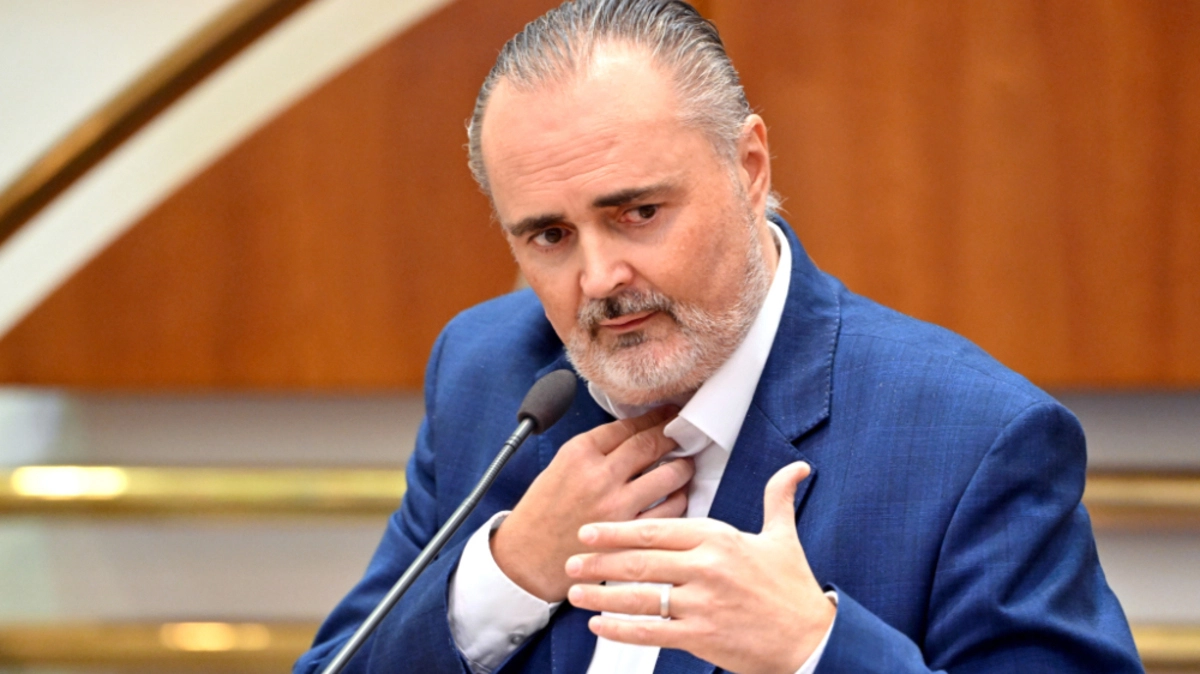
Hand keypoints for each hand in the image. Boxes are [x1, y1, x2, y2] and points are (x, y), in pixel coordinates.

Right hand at [491, 406, 693, 601]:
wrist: (526, 558)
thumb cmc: (541, 513)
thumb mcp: (558, 468)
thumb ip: (593, 452)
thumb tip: (631, 437)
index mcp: (578, 453)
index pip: (626, 426)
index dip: (653, 417)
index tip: (666, 414)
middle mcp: (600, 474)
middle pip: (650, 443)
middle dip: (672, 434)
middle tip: (684, 432)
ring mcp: (616, 504)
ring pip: (667, 474)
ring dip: (683, 466)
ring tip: (687, 463)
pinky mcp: (628, 532)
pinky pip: (669, 509)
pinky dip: (679, 499)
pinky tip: (679, 495)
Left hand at [564, 462, 833, 673]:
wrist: (809, 640)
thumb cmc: (792, 589)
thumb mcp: (783, 537)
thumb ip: (777, 498)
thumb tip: (796, 469)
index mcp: (718, 539)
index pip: (657, 530)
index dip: (618, 530)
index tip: (590, 529)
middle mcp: (706, 568)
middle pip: (640, 561)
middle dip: (599, 560)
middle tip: (571, 559)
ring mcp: (701, 604)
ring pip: (639, 596)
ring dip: (601, 594)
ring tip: (575, 591)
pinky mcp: (700, 637)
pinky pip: (651, 632)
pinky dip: (621, 628)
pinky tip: (600, 625)